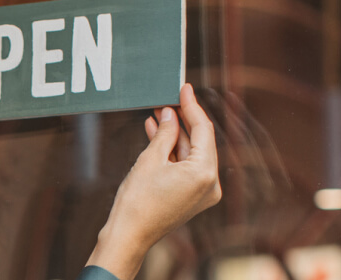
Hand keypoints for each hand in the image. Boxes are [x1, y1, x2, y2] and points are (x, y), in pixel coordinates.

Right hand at [87, 84, 221, 278]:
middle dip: (183, 120)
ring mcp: (203, 192)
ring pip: (192, 154)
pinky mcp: (193, 197)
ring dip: (176, 136)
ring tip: (157, 116)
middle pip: (200, 141)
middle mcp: (211, 183)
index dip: (191, 106)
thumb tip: (170, 114)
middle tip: (168, 100)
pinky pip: (187, 167)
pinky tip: (158, 136)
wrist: (129, 235)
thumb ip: (164, 133)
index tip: (184, 88)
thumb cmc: (137, 202)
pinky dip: (174, 152)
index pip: (203, 129)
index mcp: (205, 172)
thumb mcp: (150, 159)